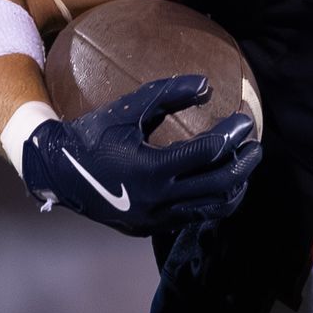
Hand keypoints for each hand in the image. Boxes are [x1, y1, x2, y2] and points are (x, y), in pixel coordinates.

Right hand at [20, 74, 260, 235]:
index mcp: (151, 169)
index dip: (232, 135)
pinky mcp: (151, 228)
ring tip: (243, 166)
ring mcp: (156, 218)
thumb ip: (167, 94)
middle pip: (220, 184)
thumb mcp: (126, 110)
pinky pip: (195, 217)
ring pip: (213, 208)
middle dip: (244, 164)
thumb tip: (208, 84)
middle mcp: (157, 199)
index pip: (208, 153)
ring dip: (235, 187)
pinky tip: (221, 184)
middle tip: (256, 146)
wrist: (56, 172)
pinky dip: (214, 201)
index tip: (245, 121)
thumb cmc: (92, 135)